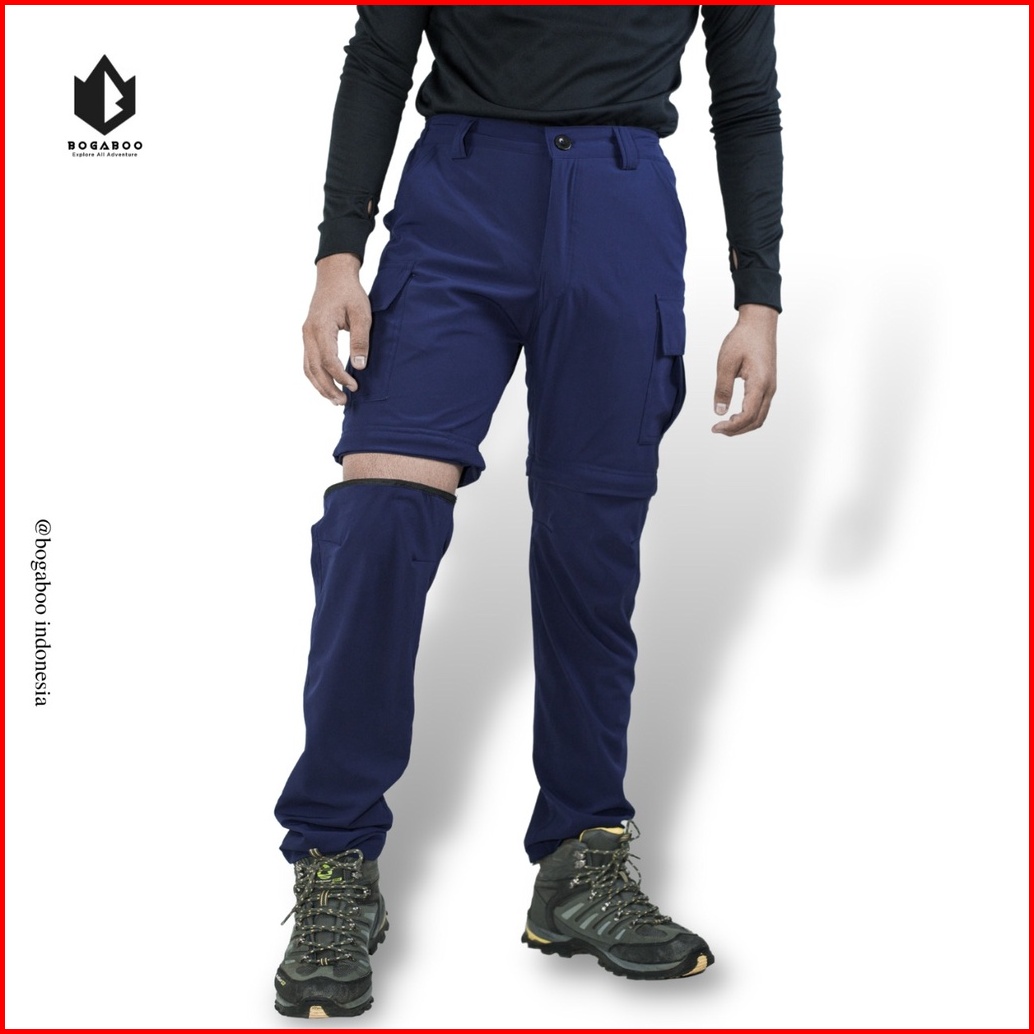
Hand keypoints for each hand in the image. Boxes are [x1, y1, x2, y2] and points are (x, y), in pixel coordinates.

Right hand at [302, 253, 370, 404]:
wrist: (334, 275)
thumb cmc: (350, 293)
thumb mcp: (362, 314)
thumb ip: (360, 340)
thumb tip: (360, 366)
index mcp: (321, 327)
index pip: (328, 360)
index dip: (340, 376)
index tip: (354, 386)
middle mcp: (308, 333)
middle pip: (314, 369)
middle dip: (328, 388)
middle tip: (343, 402)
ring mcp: (306, 335)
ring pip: (308, 368)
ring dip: (320, 386)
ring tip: (336, 399)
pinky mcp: (308, 337)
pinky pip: (309, 361)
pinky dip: (316, 376)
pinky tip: (328, 385)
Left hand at [712, 303, 777, 434]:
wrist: (759, 324)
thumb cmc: (743, 339)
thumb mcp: (726, 363)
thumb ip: (723, 389)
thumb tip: (719, 412)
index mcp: (759, 383)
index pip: (748, 416)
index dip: (731, 426)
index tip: (715, 427)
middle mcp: (769, 388)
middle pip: (756, 421)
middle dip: (737, 430)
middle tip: (718, 429)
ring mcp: (771, 387)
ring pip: (760, 417)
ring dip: (743, 425)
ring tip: (725, 424)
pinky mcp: (769, 384)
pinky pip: (761, 408)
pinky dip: (748, 417)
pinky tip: (735, 414)